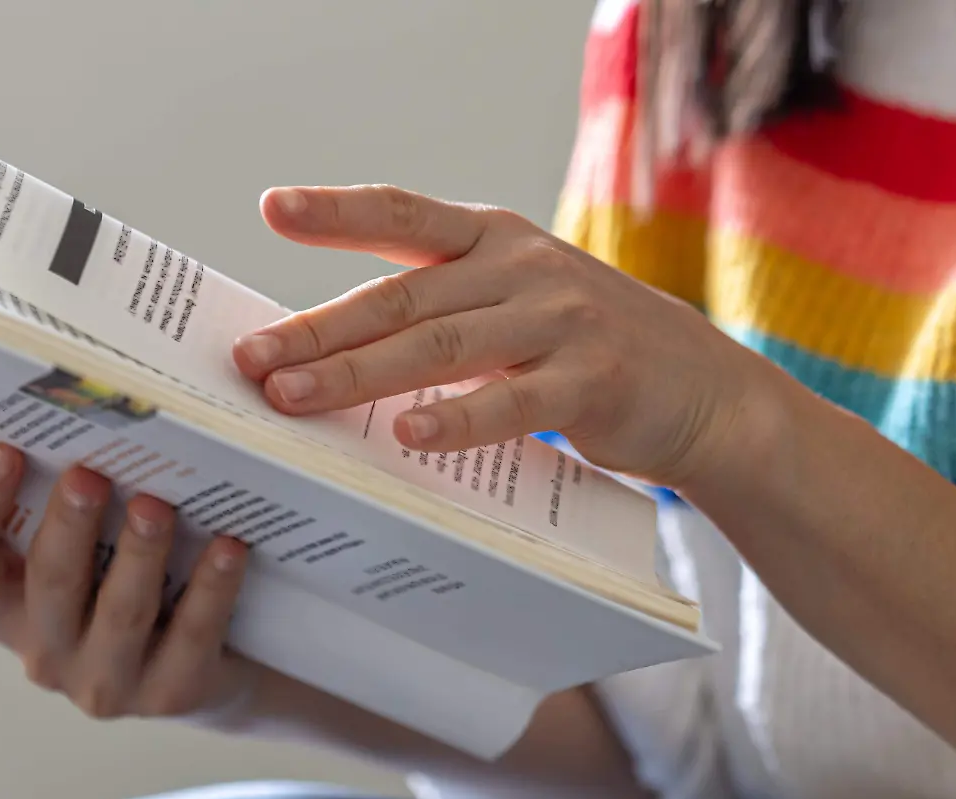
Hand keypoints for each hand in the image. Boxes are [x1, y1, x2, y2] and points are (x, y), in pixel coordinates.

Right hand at [0, 443, 253, 719]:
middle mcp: (43, 651)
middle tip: (89, 473)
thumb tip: (71, 400)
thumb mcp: (84, 553)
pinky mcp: (173, 694)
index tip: (5, 449)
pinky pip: (192, 635)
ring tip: (156, 505)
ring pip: (121, 611)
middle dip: (68, 525)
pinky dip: (212, 588)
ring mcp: (106, 682)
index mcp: (2, 605)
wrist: (209, 670)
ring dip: (139, 554)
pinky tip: (228, 546)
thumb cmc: (128, 582)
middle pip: (47, 583)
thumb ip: (62, 499)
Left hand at [231, 185, 785, 486]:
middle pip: (404, 297)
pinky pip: (512, 401)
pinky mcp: (591, 381)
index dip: (338, 212)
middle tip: (252, 359)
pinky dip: (456, 418)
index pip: (405, 216)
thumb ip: (446, 307)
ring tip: (293, 397)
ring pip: (441, 346)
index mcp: (497, 240)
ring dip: (359, 374)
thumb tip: (330, 345)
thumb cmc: (588, 349)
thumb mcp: (520, 301)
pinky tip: (407, 432)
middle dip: (320, 329)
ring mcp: (561, 321)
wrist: (703, 388)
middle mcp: (525, 268)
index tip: (273, 209)